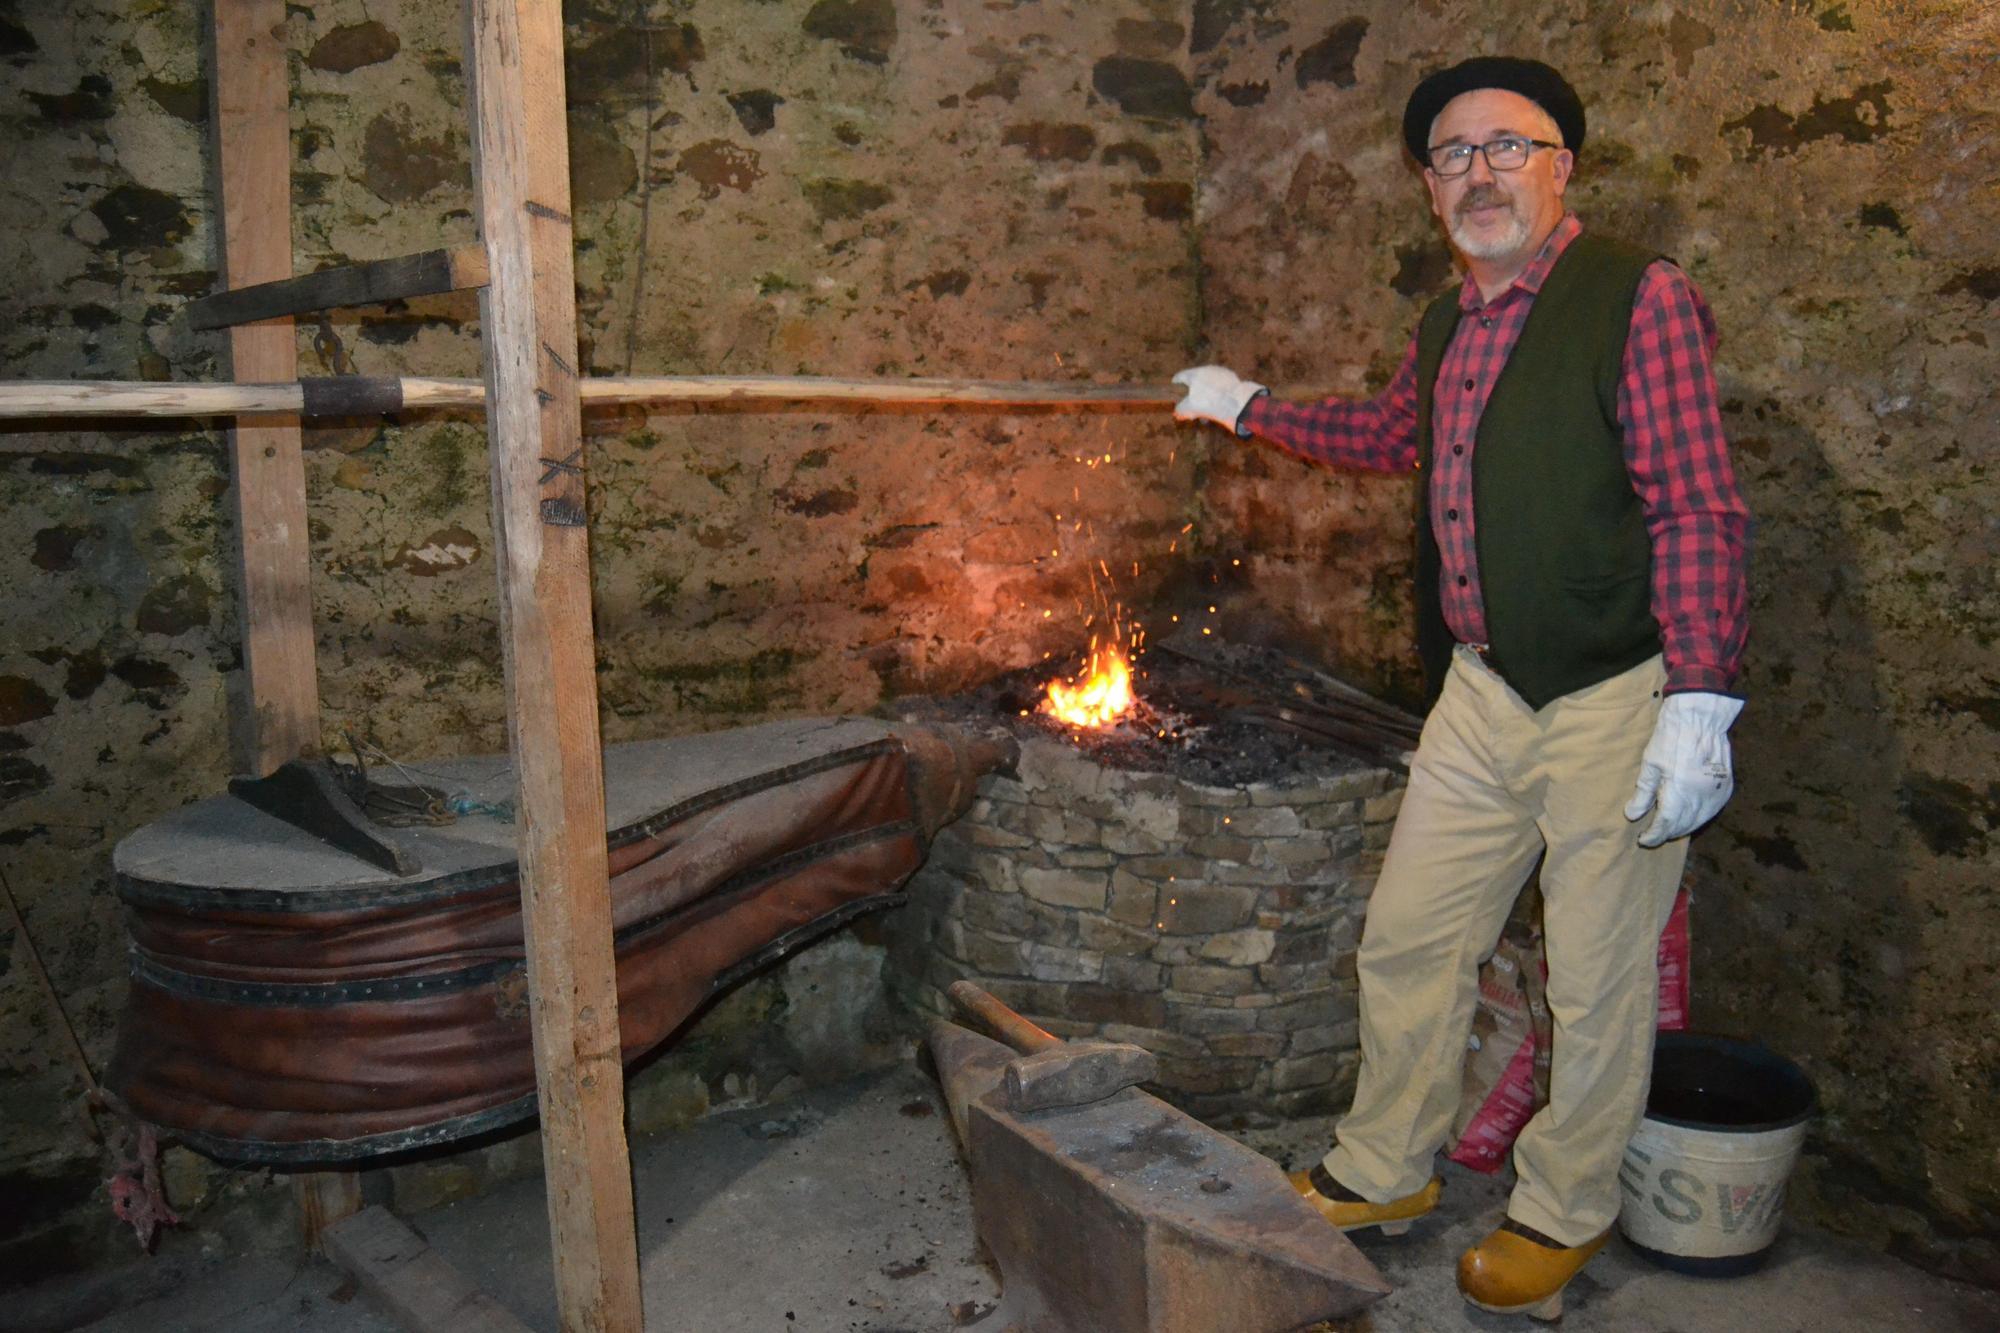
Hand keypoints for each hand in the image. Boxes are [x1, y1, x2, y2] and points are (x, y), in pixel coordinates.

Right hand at [1172, 365, 1265, 433]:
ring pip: (1209, 384)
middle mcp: (1207, 369)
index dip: (1175, 385)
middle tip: (1192, 407)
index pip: (1180, 376)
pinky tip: (1220, 406)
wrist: (1237, 402)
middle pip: (1195, 381)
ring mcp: (1221, 373)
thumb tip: (1177, 412)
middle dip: (1193, 394)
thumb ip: (1180, 409)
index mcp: (1194, 374)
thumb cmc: (1210, 404)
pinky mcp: (1232, 378)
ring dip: (1206, 396)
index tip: (1174, 391)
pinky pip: (1221, 386)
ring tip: (1207, 411)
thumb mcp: (1190, 408)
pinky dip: (1218, 394)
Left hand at [1624, 692, 1744, 846]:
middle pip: (1684, 825)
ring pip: (1700, 820)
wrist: (1700, 718)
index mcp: (1679, 791)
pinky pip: (1713, 810)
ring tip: (1669, 829)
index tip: (1643, 839)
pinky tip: (1690, 817)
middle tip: (1653, 834)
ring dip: (1684, 828)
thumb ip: (1643, 794)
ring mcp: (1716, 791)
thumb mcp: (1650, 764)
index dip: (1654, 835)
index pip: (1666, 824)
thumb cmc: (1670, 737)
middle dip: (1668, 833)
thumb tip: (1633, 816)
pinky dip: (1700, 818)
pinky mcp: (1726, 785)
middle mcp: (1701, 796)